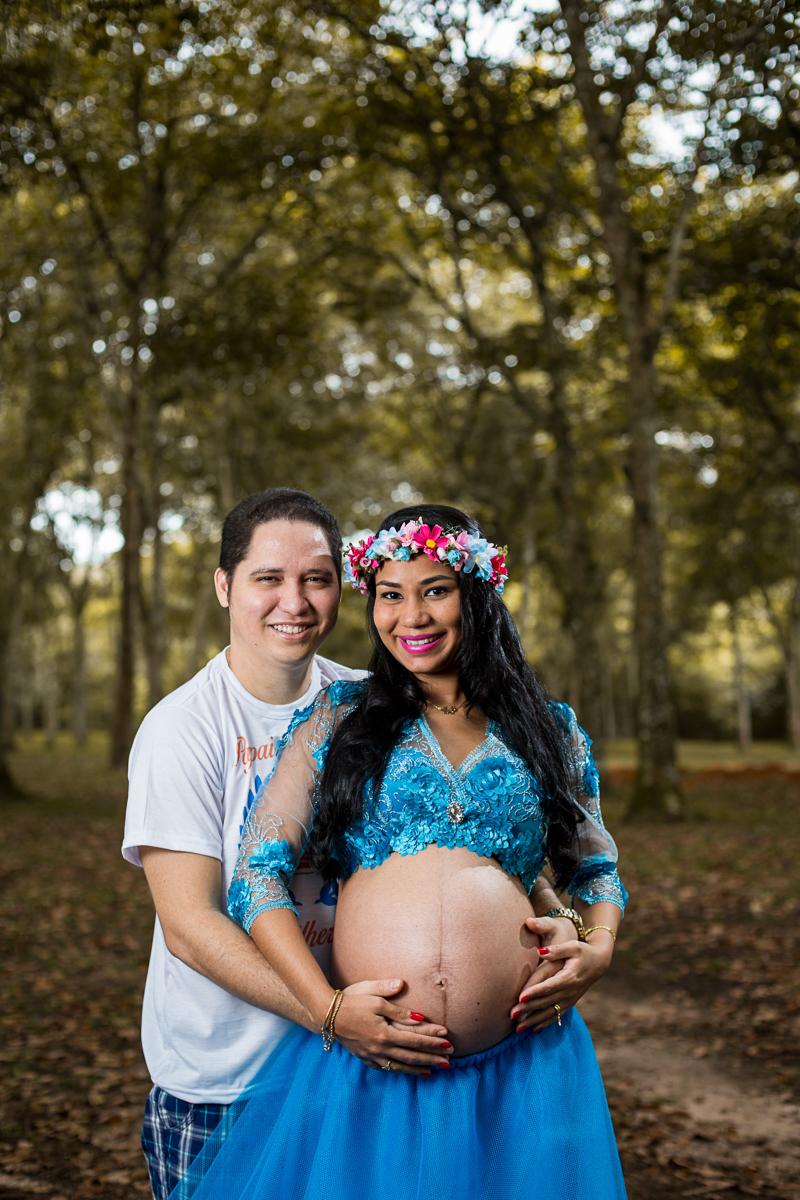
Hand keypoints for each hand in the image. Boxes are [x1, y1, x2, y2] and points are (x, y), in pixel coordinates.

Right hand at [336, 979, 452, 1075]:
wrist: (326, 1013)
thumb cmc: (351, 1000)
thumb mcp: (374, 996)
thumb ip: (397, 1005)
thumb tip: (418, 1013)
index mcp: (384, 1032)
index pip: (414, 1038)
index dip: (432, 1040)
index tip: (447, 1040)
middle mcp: (379, 1047)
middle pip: (410, 1055)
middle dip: (431, 1057)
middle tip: (448, 1060)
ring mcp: (371, 1055)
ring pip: (399, 1065)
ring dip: (418, 1068)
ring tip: (433, 1071)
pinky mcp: (364, 1056)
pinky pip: (385, 1068)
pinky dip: (399, 1070)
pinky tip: (407, 1071)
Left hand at [510, 917, 612, 1032]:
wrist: (599, 964)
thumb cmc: (584, 952)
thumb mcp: (573, 947)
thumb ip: (557, 950)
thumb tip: (540, 952)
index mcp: (568, 977)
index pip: (549, 986)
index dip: (535, 992)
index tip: (520, 998)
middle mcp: (569, 992)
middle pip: (546, 1002)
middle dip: (528, 1009)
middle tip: (512, 1014)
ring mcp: (570, 1000)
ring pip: (549, 1012)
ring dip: (533, 1021)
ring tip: (518, 1029)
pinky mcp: (570, 1004)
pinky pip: (556, 1016)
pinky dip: (545, 1023)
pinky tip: (533, 1030)